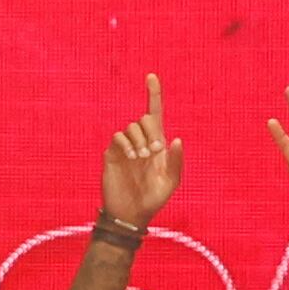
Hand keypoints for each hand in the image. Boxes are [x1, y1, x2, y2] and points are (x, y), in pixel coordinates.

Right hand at [100, 74, 184, 226]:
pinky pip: (118, 137)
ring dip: (139, 140)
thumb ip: (176, 161)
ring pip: (131, 127)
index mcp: (158, 146)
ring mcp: (125, 147)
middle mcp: (141, 142)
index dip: (153, 95)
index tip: (151, 76)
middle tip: (154, 152)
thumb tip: (177, 139)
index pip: (156, 115)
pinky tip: (131, 157)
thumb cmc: (153, 199)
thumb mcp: (171, 182)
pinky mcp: (112, 153)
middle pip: (145, 119)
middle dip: (151, 131)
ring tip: (142, 158)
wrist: (131, 213)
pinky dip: (126, 143)